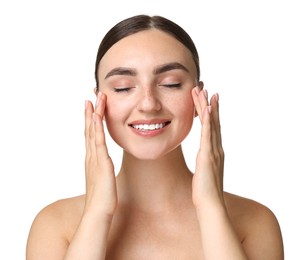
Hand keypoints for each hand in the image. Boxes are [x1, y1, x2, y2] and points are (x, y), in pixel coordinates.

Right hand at [84, 92, 116, 215]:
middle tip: (92, 95)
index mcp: (93, 158)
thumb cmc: (102, 196)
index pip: (91, 134)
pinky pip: (98, 142)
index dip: (91, 119)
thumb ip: (102, 167)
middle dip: (91, 111)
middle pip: (90, 129)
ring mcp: (95, 158)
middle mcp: (91, 155)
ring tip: (94, 99)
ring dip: (93, 115)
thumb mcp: (103, 177)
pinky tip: (96, 117)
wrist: (99, 211)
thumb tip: (105, 162)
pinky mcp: (101, 162)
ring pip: (93, 132)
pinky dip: (96, 129)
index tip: (92, 105)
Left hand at [191, 87, 224, 209]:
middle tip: (205, 88)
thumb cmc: (205, 190)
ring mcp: (213, 151)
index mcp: (215, 151)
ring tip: (204, 91)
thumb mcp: (205, 171)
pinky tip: (207, 109)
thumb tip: (204, 157)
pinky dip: (207, 121)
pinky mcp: (208, 155)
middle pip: (212, 122)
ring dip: (207, 107)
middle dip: (208, 104)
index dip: (210, 112)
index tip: (208, 99)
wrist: (210, 204)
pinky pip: (207, 135)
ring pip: (210, 124)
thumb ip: (206, 161)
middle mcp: (216, 148)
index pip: (212, 127)